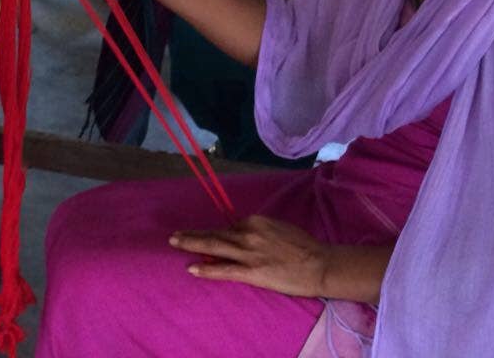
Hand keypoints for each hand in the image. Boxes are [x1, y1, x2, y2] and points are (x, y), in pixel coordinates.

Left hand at [170, 215, 327, 297]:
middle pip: (214, 233)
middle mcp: (247, 233)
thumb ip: (257, 229)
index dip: (219, 235)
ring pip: (214, 247)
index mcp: (254, 221)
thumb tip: (242, 233)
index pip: (229, 227)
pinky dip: (207, 268)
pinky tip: (192, 268)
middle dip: (192, 235)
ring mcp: (248, 253)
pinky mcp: (252, 272)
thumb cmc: (303, 246)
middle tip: (173, 236)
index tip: (205, 237)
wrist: (320, 264)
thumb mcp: (277, 228)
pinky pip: (224, 269)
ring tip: (175, 244)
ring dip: (191, 245)